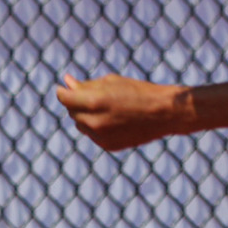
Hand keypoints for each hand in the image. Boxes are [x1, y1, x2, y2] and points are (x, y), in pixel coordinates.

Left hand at [55, 73, 188, 151]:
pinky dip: (97, 127)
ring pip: (81, 125)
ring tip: (109, 108)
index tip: (65, 88)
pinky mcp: (108, 146)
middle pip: (72, 112)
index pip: (64, 98)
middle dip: (77, 103)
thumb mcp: (111, 83)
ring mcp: (101, 136)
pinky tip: (115, 120)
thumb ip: (86, 85)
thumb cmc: (138, 92)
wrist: (164, 113)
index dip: (63, 92)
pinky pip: (93, 135)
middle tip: (95, 96)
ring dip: (86, 116)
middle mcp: (94, 121)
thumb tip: (67, 82)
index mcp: (94, 102)